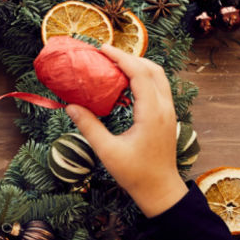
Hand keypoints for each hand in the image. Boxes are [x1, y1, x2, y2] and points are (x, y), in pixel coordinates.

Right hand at [65, 44, 187, 217]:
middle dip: (130, 57)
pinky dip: (144, 78)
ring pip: (159, 77)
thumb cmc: (134, 174)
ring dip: (139, 66)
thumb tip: (70, 106)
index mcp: (152, 113)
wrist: (160, 190)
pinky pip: (159, 88)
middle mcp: (165, 108)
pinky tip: (125, 84)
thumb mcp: (107, 151)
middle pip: (153, 69)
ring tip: (115, 65)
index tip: (102, 49)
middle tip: (106, 54)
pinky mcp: (168, 117)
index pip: (140, 74)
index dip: (122, 58)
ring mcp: (169, 111)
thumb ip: (89, 126)